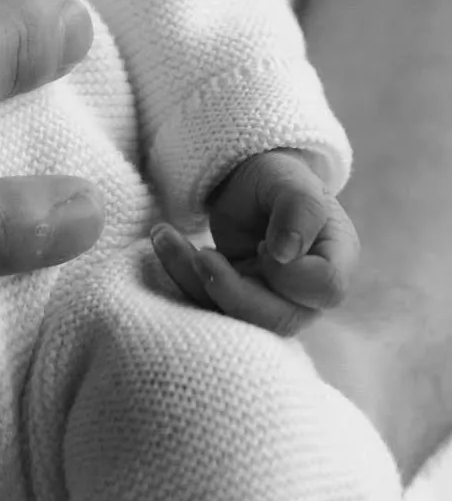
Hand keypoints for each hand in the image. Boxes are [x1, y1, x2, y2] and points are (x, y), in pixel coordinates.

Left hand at [151, 149, 356, 335]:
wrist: (250, 185)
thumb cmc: (279, 181)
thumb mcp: (291, 181)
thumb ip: (299, 209)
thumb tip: (284, 254)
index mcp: (335, 261)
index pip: (324, 287)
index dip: (290, 272)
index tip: (263, 242)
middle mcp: (307, 293)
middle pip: (279, 320)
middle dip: (231, 291)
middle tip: (202, 255)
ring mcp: (271, 301)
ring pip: (235, 319)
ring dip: (193, 280)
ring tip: (166, 236)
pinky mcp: (235, 300)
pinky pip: (206, 304)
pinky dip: (180, 274)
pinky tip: (164, 238)